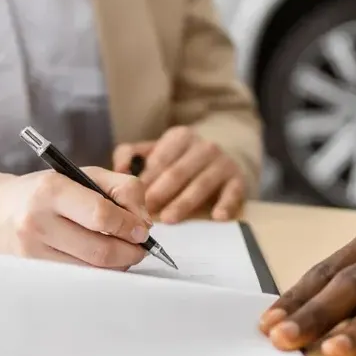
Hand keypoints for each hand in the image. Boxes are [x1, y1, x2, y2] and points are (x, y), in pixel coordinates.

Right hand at [0, 167, 152, 269]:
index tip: (144, 231)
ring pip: (92, 272)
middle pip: (100, 251)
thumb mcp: (83, 175)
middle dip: (130, 252)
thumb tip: (145, 222)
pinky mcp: (31, 273)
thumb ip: (123, 189)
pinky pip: (78, 281)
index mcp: (51, 190)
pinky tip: (101, 262)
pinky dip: (99, 274)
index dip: (130, 226)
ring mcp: (31, 253)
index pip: (101, 215)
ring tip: (122, 252)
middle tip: (141, 247)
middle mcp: (37, 222)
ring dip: (118, 266)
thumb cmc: (47, 193)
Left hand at [113, 126, 245, 223]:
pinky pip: (233, 193)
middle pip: (178, 172)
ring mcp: (223, 163)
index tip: (131, 199)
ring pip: (201, 184)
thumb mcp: (157, 149)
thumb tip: (118, 169)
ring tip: (169, 218)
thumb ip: (131, 155)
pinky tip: (218, 216)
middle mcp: (204, 147)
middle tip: (145, 212)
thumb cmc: (181, 158)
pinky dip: (226, 204)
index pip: (160, 159)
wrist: (225, 153)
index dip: (145, 180)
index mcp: (181, 137)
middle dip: (160, 192)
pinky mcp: (238, 180)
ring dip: (184, 202)